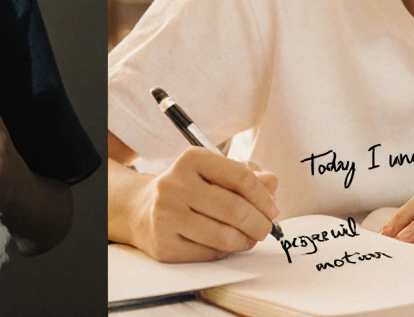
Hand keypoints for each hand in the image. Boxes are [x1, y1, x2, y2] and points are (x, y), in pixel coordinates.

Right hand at [127, 148, 278, 262]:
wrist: (141, 210)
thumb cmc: (187, 190)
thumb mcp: (212, 173)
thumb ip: (245, 176)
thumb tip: (271, 184)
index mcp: (191, 160)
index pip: (240, 177)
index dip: (263, 197)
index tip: (272, 209)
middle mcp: (175, 185)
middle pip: (235, 209)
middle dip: (259, 223)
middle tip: (265, 228)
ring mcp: (167, 216)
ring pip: (225, 236)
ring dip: (246, 240)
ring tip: (248, 237)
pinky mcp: (165, 245)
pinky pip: (210, 253)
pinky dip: (226, 251)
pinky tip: (225, 244)